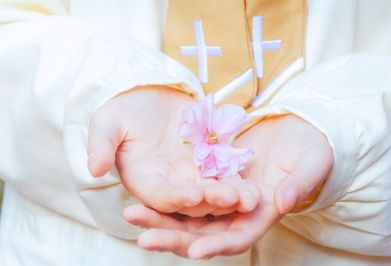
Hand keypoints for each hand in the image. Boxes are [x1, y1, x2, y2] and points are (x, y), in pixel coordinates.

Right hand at [87, 86, 259, 215]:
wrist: (148, 95)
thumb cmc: (124, 109)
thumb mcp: (108, 122)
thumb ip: (101, 144)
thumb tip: (93, 167)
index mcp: (144, 179)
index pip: (159, 195)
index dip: (174, 197)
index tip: (192, 194)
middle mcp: (170, 183)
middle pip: (192, 198)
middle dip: (212, 199)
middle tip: (233, 198)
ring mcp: (191, 173)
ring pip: (213, 189)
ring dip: (232, 194)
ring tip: (251, 196)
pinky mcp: (209, 160)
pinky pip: (226, 171)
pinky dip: (239, 176)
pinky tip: (256, 180)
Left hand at [124, 114, 332, 258]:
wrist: (296, 130)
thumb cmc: (310, 148)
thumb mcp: (311, 162)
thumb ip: (299, 183)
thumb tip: (283, 202)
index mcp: (262, 214)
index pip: (238, 237)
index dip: (218, 246)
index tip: (194, 252)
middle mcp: (237, 212)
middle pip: (203, 233)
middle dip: (174, 238)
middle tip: (143, 237)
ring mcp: (221, 198)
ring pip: (187, 215)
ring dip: (160, 218)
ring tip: (131, 215)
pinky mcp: (210, 179)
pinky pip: (185, 192)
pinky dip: (164, 196)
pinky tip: (141, 194)